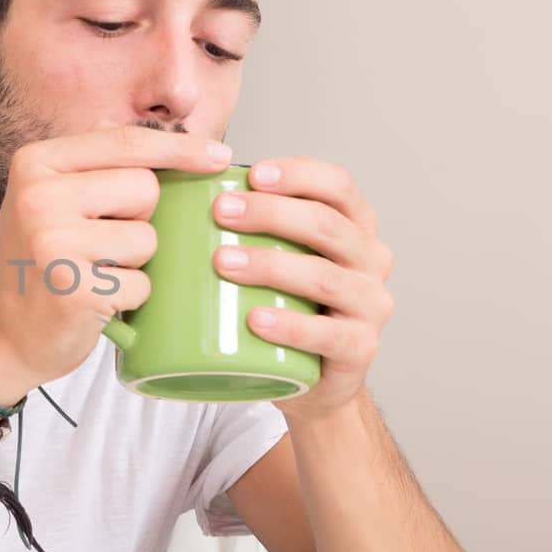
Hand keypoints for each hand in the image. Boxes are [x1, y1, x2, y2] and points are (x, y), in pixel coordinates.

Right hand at [0, 123, 234, 404]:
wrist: (3, 334)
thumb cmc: (39, 262)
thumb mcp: (48, 197)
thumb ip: (95, 160)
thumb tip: (166, 132)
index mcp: (35, 162)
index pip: (126, 142)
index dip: (180, 148)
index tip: (219, 157)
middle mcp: (38, 196)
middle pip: (145, 188)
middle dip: (142, 218)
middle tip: (103, 243)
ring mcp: (51, 242)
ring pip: (148, 237)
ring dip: (137, 261)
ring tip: (98, 272)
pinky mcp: (72, 288)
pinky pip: (141, 282)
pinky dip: (131, 297)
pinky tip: (98, 301)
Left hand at [210, 156, 394, 421]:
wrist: (311, 378)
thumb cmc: (287, 305)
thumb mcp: (276, 257)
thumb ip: (252, 227)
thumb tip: (180, 194)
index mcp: (355, 226)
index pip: (337, 185)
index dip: (298, 173)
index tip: (251, 174)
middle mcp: (372, 259)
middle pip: (327, 225)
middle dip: (271, 213)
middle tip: (221, 212)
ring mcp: (371, 305)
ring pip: (325, 277)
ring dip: (272, 265)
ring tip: (223, 263)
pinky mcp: (361, 349)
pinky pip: (328, 334)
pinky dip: (290, 325)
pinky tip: (255, 319)